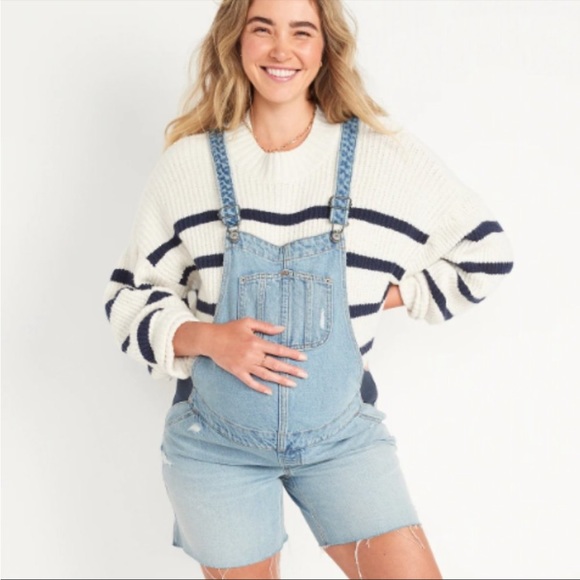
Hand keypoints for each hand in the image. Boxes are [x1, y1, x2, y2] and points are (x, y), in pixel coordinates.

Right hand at [174, 318, 307, 394]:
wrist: (210, 340)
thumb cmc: (229, 329)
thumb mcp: (248, 322)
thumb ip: (266, 326)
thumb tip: (282, 328)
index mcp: (256, 342)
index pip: (278, 350)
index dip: (292, 354)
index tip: (304, 358)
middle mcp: (252, 355)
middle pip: (275, 364)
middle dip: (291, 370)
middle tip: (305, 375)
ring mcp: (245, 365)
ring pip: (266, 374)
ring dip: (280, 380)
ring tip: (293, 384)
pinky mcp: (237, 372)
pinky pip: (250, 382)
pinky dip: (260, 387)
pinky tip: (270, 392)